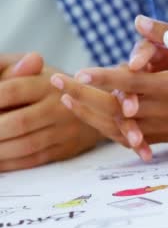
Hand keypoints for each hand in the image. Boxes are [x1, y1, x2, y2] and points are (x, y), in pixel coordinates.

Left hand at [0, 53, 101, 171]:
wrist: (97, 105)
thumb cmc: (50, 85)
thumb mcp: (32, 69)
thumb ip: (10, 68)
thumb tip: (21, 64)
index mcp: (48, 82)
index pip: (11, 91)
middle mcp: (60, 106)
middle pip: (19, 122)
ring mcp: (66, 130)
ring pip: (26, 145)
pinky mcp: (67, 148)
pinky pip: (35, 159)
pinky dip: (10, 163)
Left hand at [50, 66, 167, 160]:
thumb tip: (140, 20)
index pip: (132, 83)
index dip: (105, 78)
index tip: (80, 72)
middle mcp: (164, 111)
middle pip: (115, 108)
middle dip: (82, 95)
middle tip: (56, 79)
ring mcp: (161, 127)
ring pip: (116, 127)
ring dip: (88, 113)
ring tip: (64, 97)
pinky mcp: (161, 136)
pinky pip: (126, 137)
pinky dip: (104, 127)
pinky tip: (87, 116)